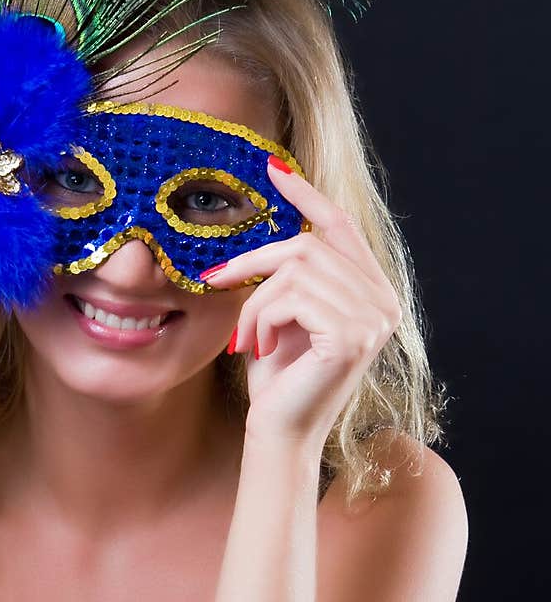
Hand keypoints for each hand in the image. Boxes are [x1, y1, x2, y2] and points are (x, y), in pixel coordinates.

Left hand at [201, 160, 401, 448]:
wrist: (278, 433)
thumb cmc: (277, 377)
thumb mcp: (284, 311)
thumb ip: (292, 271)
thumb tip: (277, 214)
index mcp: (374, 293)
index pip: (342, 226)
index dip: (307, 194)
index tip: (272, 168)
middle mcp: (384, 303)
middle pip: (310, 245)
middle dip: (255, 262)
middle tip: (217, 279)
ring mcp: (373, 320)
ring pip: (295, 269)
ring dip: (255, 301)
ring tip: (247, 336)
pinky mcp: (350, 337)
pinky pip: (291, 296)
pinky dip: (261, 317)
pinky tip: (256, 348)